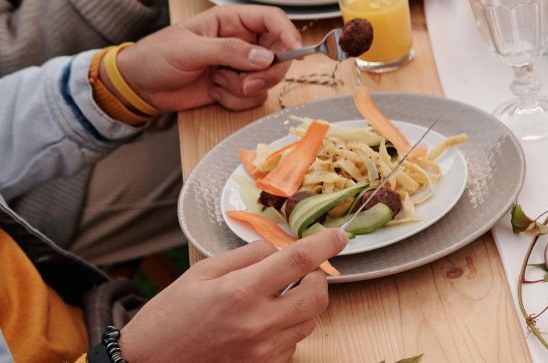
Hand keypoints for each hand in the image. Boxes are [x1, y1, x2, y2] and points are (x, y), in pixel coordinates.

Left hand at [117, 5, 299, 111]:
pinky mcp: (236, 86)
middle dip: (266, 72)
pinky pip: (254, 97)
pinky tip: (214, 92)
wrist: (139, 87)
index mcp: (231, 21)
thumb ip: (228, 50)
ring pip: (268, 79)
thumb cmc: (156, 57)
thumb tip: (265, 56)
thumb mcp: (189, 49)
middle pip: (279, 54)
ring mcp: (240, 65)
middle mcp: (242, 41)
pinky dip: (235, 100)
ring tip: (217, 83)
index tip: (296, 53)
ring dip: (244, 88)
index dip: (288, 34)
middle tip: (244, 81)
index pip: (272, 19)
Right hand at [119, 229, 347, 362]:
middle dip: (316, 279)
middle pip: (318, 296)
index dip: (325, 244)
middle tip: (300, 273)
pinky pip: (294, 343)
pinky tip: (262, 324)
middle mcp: (258, 323)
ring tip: (273, 300)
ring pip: (309, 321)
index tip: (338, 236)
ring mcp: (264, 350)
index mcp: (240, 292)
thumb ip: (247, 257)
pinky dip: (287, 329)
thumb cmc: (170, 316)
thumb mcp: (202, 273)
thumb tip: (281, 247)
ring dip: (302, 305)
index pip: (299, 261)